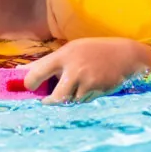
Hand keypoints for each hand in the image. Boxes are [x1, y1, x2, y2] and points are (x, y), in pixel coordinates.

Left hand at [22, 37, 150, 103]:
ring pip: (71, 100)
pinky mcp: (97, 91)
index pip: (38, 71)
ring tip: (77, 85)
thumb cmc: (93, 50)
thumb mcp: (71, 49)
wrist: (124, 55)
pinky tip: (90, 86)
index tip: (29, 87)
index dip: (30, 82)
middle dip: (50, 102)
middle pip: (56, 97)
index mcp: (64, 56)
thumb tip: (25, 72)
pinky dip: (82, 97)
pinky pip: (83, 100)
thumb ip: (51, 62)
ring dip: (70, 97)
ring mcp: (87, 82)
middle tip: (45, 101)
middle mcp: (74, 70)